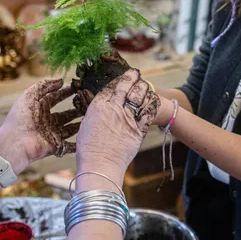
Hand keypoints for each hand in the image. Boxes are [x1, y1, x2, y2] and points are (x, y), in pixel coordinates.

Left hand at [0, 79, 80, 173]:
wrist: (14, 143)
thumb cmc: (19, 118)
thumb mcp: (29, 96)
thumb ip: (43, 86)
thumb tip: (60, 80)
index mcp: (40, 109)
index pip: (56, 98)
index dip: (67, 92)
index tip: (79, 87)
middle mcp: (47, 121)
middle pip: (66, 114)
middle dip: (77, 108)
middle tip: (89, 102)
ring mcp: (52, 134)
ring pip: (71, 128)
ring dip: (80, 123)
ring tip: (93, 117)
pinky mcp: (55, 146)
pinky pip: (69, 146)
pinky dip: (78, 144)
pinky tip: (89, 137)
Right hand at [75, 69, 159, 184]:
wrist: (100, 165)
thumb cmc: (89, 149)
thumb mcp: (87, 125)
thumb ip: (96, 113)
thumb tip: (100, 107)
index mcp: (98, 106)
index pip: (111, 86)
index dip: (119, 80)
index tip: (123, 77)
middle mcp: (114, 108)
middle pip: (127, 86)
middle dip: (133, 77)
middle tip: (137, 74)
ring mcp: (127, 118)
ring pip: (140, 95)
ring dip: (144, 88)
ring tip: (145, 86)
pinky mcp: (138, 129)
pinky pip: (149, 111)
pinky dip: (152, 104)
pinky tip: (152, 100)